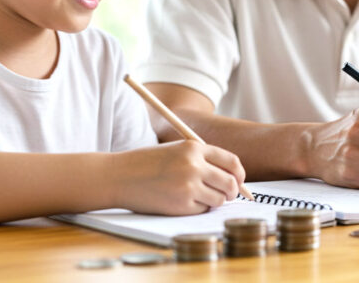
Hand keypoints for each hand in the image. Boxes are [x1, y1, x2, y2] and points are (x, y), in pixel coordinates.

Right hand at [109, 140, 245, 214]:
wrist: (119, 176)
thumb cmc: (147, 164)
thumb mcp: (176, 151)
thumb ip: (202, 160)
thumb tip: (233, 179)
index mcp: (194, 147)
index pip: (232, 162)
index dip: (239, 174)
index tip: (239, 181)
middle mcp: (195, 165)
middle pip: (231, 182)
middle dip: (232, 192)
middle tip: (226, 195)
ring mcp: (189, 186)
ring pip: (219, 199)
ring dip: (213, 201)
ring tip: (195, 196)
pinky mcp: (182, 205)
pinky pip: (202, 209)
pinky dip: (197, 208)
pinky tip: (180, 201)